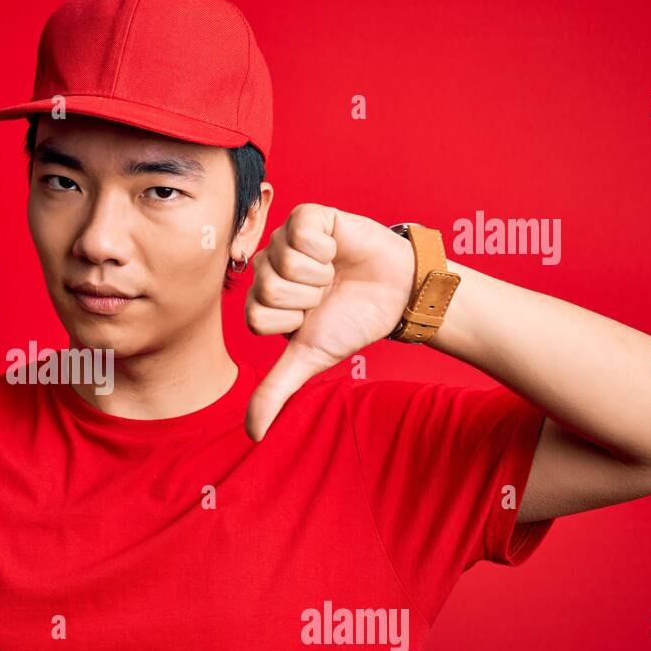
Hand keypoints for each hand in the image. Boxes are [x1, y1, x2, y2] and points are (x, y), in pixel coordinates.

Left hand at [243, 203, 414, 441]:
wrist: (397, 294)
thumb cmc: (350, 323)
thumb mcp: (310, 358)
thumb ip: (276, 391)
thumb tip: (252, 435)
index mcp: (262, 300)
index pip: (255, 316)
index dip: (291, 322)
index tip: (312, 318)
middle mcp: (268, 268)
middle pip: (267, 289)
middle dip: (307, 299)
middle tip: (325, 294)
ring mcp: (284, 240)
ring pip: (282, 261)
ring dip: (319, 275)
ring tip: (332, 273)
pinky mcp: (308, 216)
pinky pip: (300, 232)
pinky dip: (325, 248)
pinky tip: (335, 251)